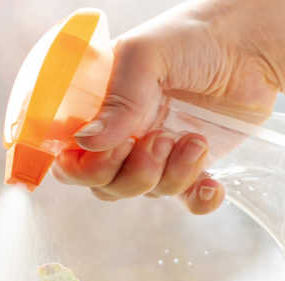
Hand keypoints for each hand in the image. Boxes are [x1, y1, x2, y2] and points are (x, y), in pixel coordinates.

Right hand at [54, 0, 283, 211]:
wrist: (254, 40)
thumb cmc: (196, 36)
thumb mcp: (146, 55)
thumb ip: (118, 99)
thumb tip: (88, 143)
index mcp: (100, 112)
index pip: (70, 160)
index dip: (83, 168)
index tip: (111, 150)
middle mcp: (122, 137)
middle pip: (104, 186)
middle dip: (132, 173)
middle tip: (159, 139)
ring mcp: (157, 153)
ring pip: (144, 193)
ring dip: (171, 175)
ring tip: (193, 139)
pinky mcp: (192, 165)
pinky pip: (186, 201)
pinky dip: (198, 200)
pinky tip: (210, 183)